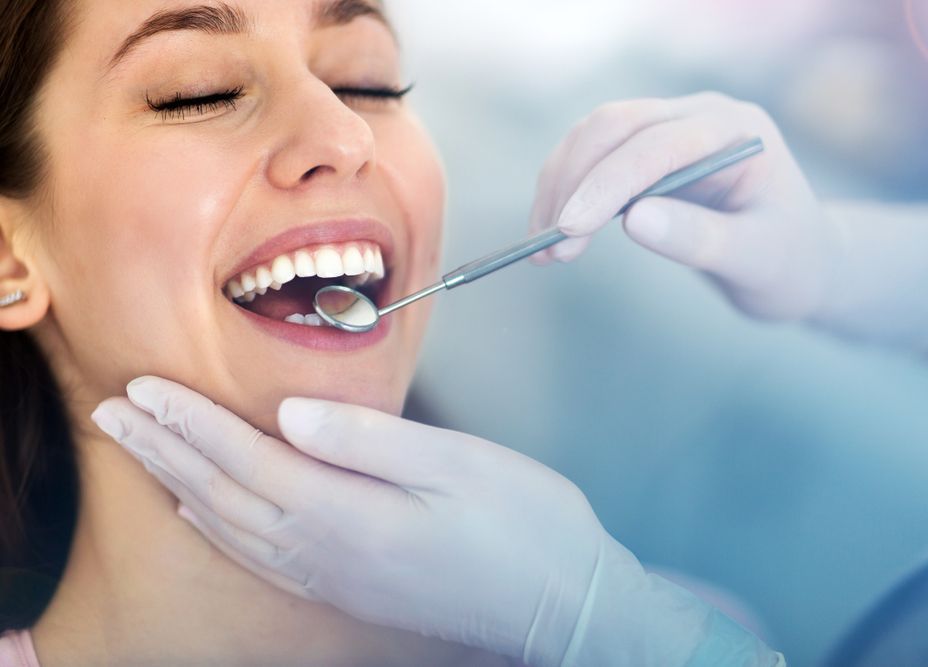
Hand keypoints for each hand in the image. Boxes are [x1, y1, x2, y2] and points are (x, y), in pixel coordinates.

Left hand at [92, 377, 783, 666]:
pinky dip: (218, 529)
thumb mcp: (462, 466)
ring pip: (233, 529)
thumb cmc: (525, 527)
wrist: (563, 607)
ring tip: (142, 453)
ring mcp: (336, 580)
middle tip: (114, 413)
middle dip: (165, 451)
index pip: (250, 460)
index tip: (144, 389)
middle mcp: (329, 555)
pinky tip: (203, 513)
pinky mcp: (349, 590)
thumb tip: (291, 412)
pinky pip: (260, 559)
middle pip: (225, 497)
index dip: (192, 423)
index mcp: (352, 516)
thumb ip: (371, 439)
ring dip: (179, 485)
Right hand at [530, 92, 838, 321]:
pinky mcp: (649, 151)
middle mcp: (699, 116)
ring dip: (560, 188)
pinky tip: (554, 235)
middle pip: (613, 127)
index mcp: (734, 130)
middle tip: (549, 248)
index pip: (655, 145)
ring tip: (544, 251)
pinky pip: (593, 158)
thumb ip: (699, 239)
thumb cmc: (787, 262)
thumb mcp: (755, 260)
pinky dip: (566, 192)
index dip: (606, 184)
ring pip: (593, 138)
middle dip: (572, 184)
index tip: (569, 231)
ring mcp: (671, 128)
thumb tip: (634, 220)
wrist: (798, 260)